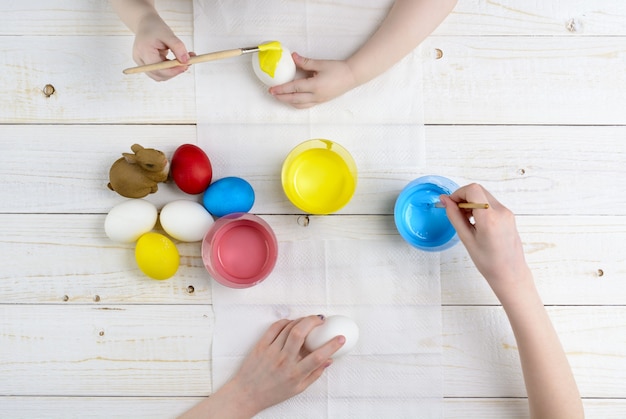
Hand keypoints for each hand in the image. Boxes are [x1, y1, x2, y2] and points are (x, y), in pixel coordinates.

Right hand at [133, 13, 190, 80]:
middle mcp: (140, 60)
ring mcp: (142, 64)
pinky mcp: (147, 65)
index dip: (173, 71)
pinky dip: (170, 69)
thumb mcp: (168, 34)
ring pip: (160, 76)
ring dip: (173, 71)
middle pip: (159, 75)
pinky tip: (177, 60)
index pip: (158, 68)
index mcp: (143, 51)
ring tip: (184, 60)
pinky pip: (160, 72)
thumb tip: (186, 61)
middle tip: (188, 63)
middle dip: (174, 71)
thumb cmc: (155, 27)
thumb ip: (178, 47)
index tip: (186, 66)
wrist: (146, 23)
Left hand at [180, 315, 344, 418]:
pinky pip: (275, 327)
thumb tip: (329, 360)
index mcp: (295, 374)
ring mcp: (271, 352)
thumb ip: (314, 374)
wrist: (246, 393)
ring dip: (302, 320)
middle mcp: (283, 361)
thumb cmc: (272, 393)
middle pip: (301, 334)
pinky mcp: (261, 345)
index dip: (332, 346)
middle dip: (314, 322)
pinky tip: (292, 322)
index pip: (318, 357)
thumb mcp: (298, 389)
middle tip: (321, 320)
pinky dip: (286, 321)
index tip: (341, 338)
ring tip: (309, 320)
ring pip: (289, 328)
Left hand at [269, 53, 358, 107]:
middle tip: (272, 93)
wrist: (352, 76)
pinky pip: (306, 105)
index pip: (294, 88)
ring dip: (288, 101)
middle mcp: (316, 95)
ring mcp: (319, 100)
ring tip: (281, 97)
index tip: (272, 89)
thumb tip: (293, 57)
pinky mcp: (321, 101)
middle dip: (282, 97)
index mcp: (315, 86)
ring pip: (299, 105)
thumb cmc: (338, 69)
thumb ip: (305, 62)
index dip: (282, 88)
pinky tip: (293, 100)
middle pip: (294, 99)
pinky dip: (297, 104)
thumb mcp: (321, 64)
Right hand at [440, 184, 531, 302]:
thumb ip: (454, 216)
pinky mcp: (509, 216)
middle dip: (464, 197)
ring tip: (466, 220)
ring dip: (472, 202)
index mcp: (489, 218)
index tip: (450, 204)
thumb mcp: (466, 238)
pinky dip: (480, 207)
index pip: (473, 190)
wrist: (510, 273)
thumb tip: (445, 200)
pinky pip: (491, 204)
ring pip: (484, 196)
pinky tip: (475, 222)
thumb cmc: (488, 262)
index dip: (458, 194)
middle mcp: (501, 212)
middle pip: (478, 190)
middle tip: (456, 212)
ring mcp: (507, 213)